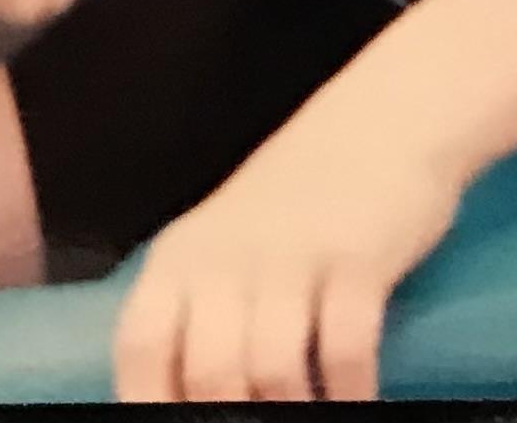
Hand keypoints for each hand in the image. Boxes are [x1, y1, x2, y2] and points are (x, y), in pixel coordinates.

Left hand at [110, 109, 466, 401]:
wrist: (376, 124)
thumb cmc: (294, 204)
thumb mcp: (225, 251)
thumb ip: (201, 317)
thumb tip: (188, 393)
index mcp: (179, 260)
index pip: (140, 349)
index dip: (148, 405)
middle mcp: (224, 259)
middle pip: (208, 373)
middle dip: (232, 420)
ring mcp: (290, 257)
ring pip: (271, 369)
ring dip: (293, 412)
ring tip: (311, 420)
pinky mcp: (356, 258)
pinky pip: (346, 346)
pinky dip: (351, 391)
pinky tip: (361, 402)